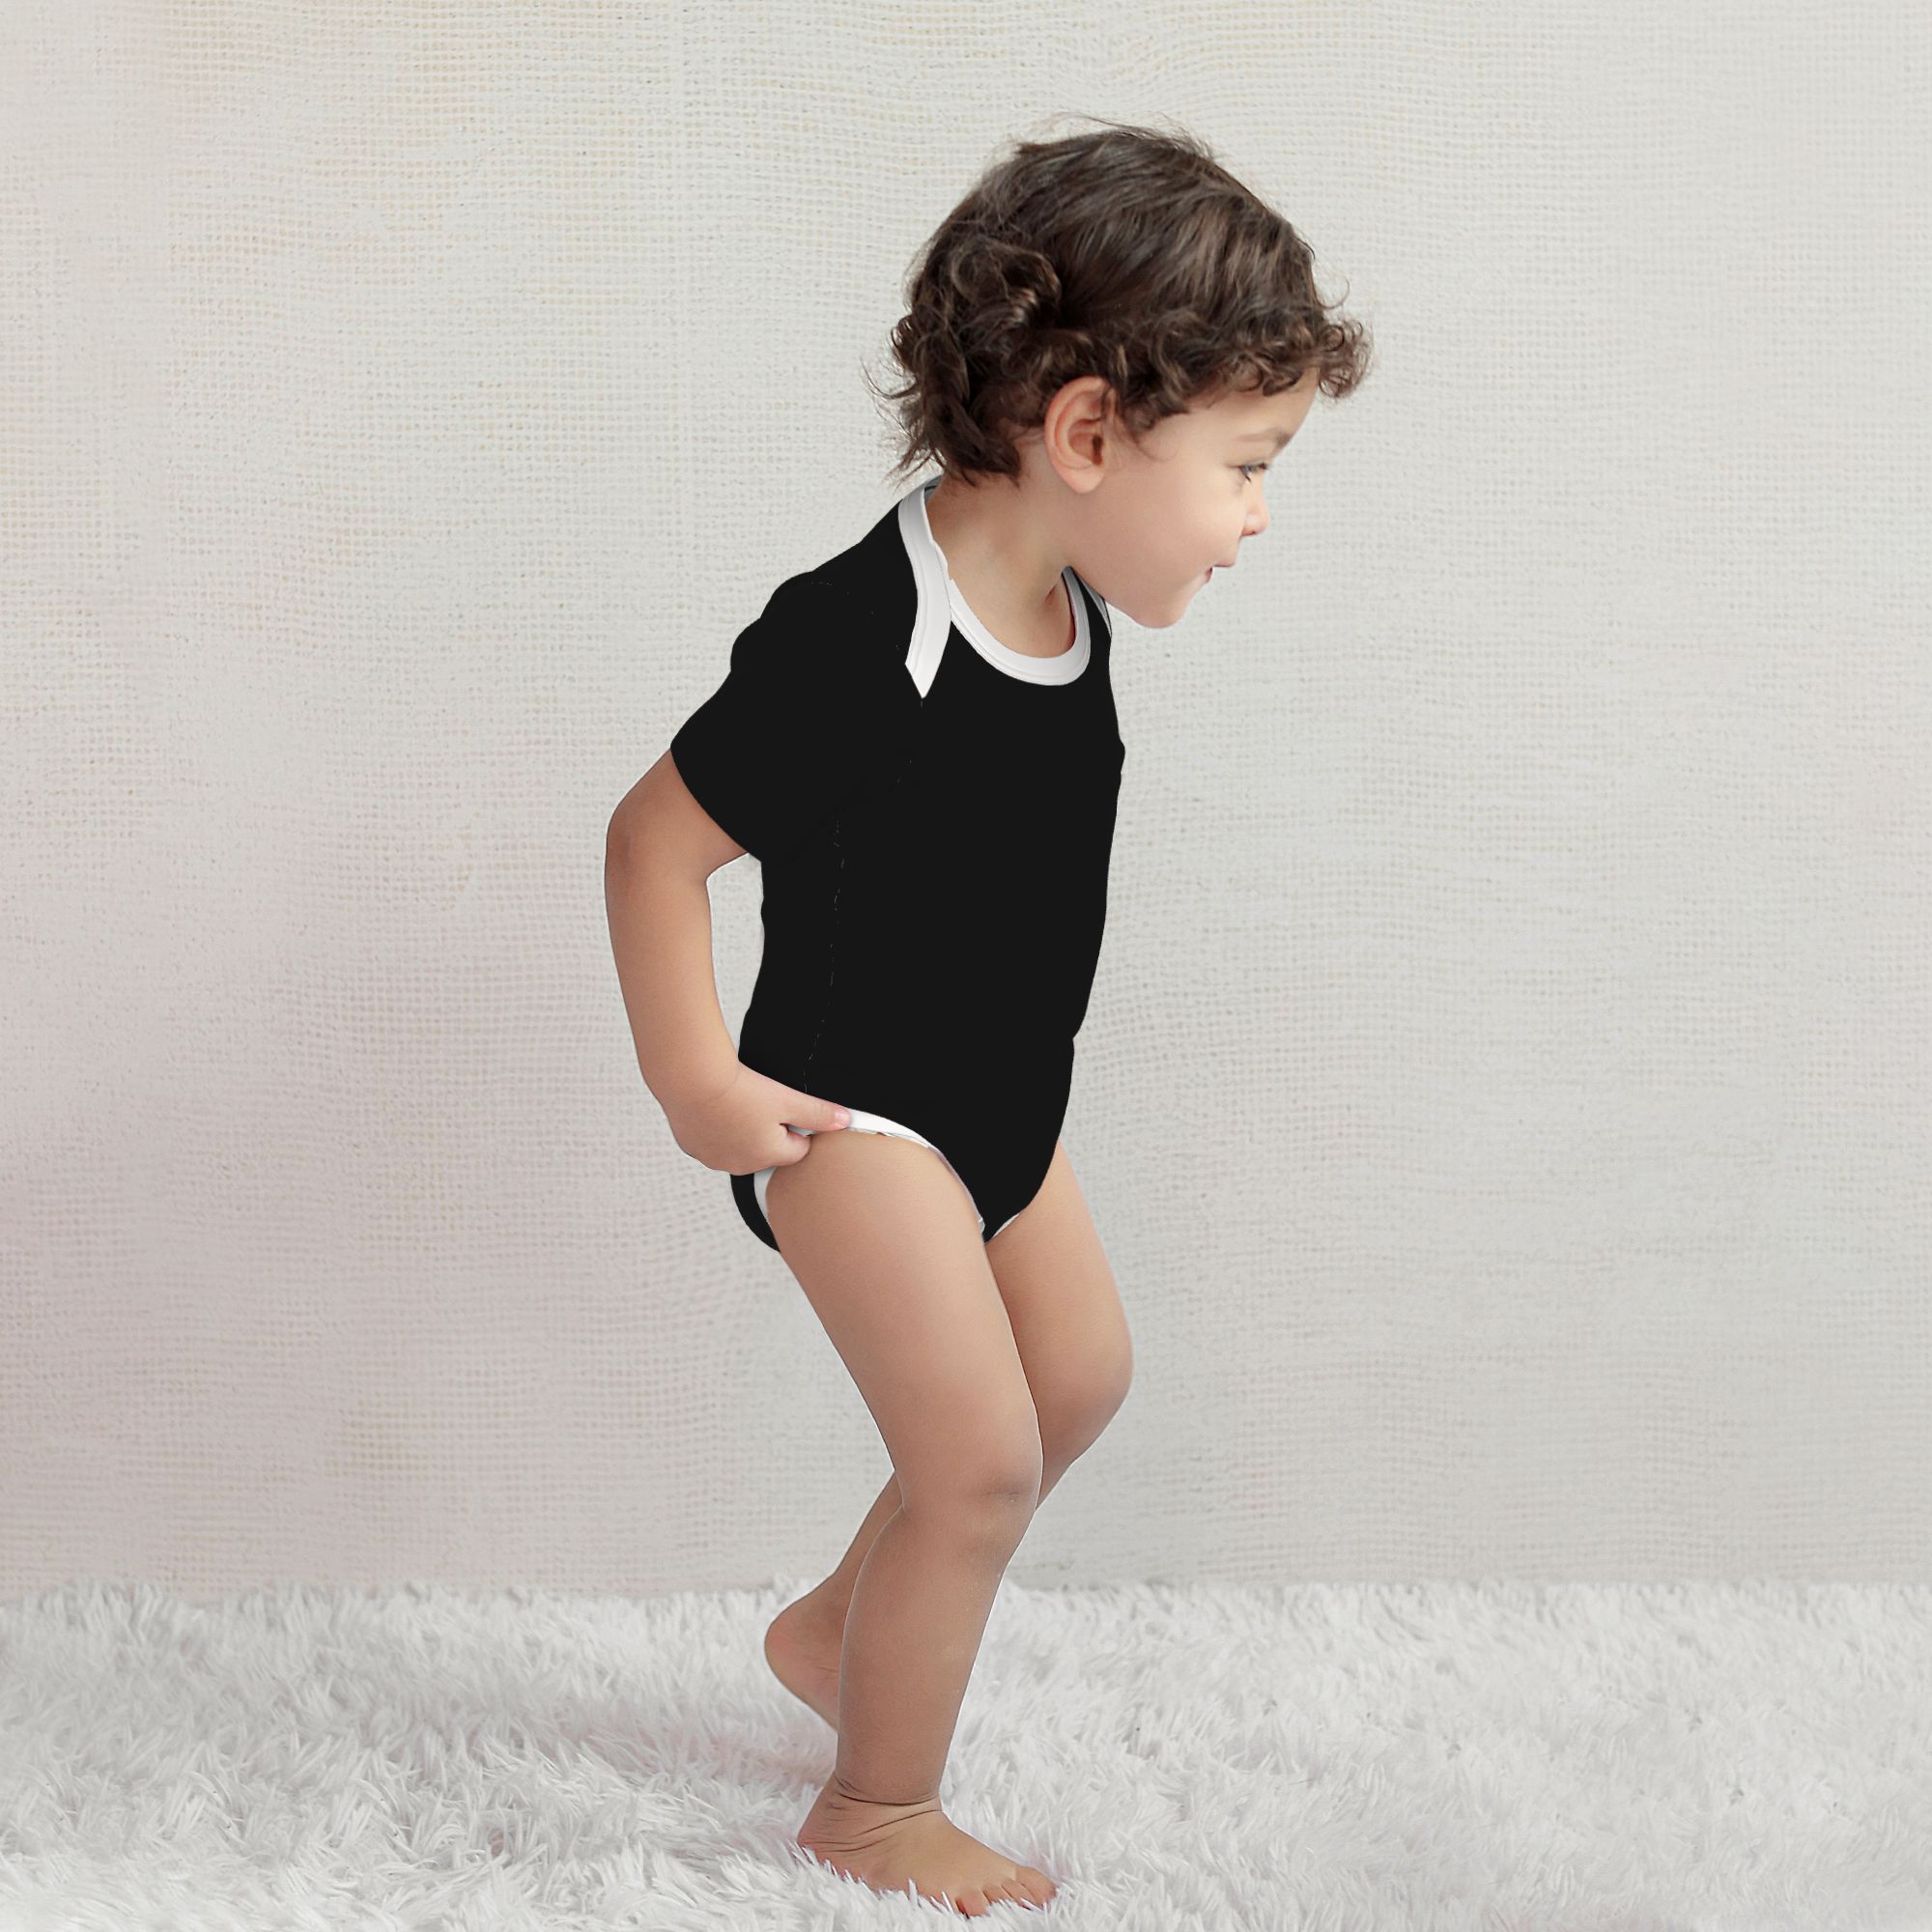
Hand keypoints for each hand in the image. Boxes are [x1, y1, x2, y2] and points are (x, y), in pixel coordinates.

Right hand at [665, 1060, 851, 1174]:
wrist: (692, 1080)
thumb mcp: (788, 1100)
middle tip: (760, 1102)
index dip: (797, 1127)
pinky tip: (716, 1106)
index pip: (798, 1150)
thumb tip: (845, 1121)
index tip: (786, 1107)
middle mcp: (740, 1165)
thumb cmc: (741, 1091)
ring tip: (737, 1102)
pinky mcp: (692, 1147)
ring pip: (739, 1147)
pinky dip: (717, 1128)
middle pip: (768, 1151)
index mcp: (768, 1157)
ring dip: (742, 1131)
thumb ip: (819, 1114)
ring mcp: (713, 1158)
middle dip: (769, 1131)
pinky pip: (713, 1142)